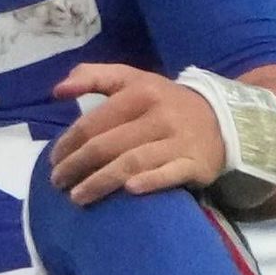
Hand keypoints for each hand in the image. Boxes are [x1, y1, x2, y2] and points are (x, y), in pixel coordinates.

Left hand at [49, 62, 223, 204]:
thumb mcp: (132, 79)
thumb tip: (58, 90)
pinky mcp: (195, 164)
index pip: (94, 122)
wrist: (221, 118)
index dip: (69, 143)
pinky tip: (128, 192)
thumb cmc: (164, 102)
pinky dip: (149, 182)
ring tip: (77, 197)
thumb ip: (93, 77)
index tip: (53, 160)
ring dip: (101, 182)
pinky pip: (169, 174)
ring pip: (132, 162)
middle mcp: (159, 115)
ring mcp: (178, 140)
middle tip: (58, 182)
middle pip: (108, 145)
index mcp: (140, 92)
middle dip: (77, 166)